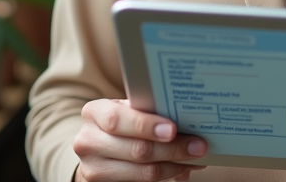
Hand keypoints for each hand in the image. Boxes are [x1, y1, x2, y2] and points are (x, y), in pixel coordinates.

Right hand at [72, 98, 206, 181]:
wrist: (97, 148)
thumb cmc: (120, 124)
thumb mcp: (125, 110)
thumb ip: (146, 111)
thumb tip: (185, 116)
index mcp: (93, 113)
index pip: (118, 120)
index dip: (146, 125)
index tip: (173, 129)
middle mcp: (88, 141)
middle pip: (136, 149)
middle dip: (172, 149)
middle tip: (198, 146)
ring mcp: (93, 168)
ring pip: (143, 172)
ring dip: (174, 166)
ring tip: (195, 160)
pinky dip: (167, 176)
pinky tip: (181, 169)